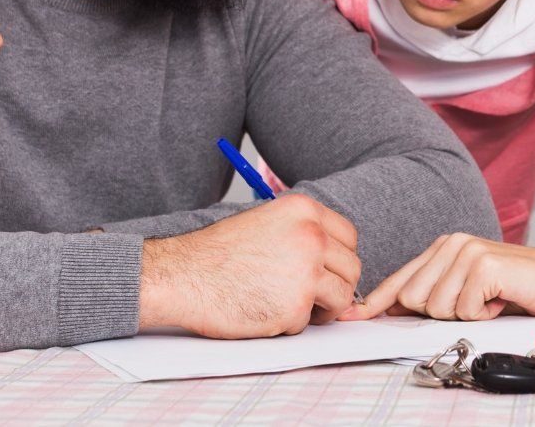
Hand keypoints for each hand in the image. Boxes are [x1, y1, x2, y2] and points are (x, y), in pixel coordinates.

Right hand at [139, 194, 361, 337]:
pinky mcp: (296, 305)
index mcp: (304, 210)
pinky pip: (310, 322)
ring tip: (294, 308)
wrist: (182, 276)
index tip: (327, 270)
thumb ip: (301, 233)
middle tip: (314, 297)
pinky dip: (292, 324)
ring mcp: (307, 271)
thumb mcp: (266, 222)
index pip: (349, 236)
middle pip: (352, 267)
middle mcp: (312, 236)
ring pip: (341, 297)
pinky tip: (265, 313)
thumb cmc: (216, 254)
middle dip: (336, 285)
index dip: (340, 258)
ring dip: (323, 308)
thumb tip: (332, 255)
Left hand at [339, 233, 534, 322]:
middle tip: (475, 303)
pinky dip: (483, 314)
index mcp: (444, 247)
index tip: (352, 315)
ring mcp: (467, 251)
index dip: (375, 302)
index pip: (400, 279)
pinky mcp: (484, 265)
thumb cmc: (520, 288)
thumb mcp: (470, 289)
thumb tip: (392, 310)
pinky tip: (500, 300)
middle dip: (440, 314)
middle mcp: (451, 243)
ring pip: (435, 307)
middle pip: (413, 299)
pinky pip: (462, 310)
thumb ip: (434, 293)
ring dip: (465, 315)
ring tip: (490, 300)